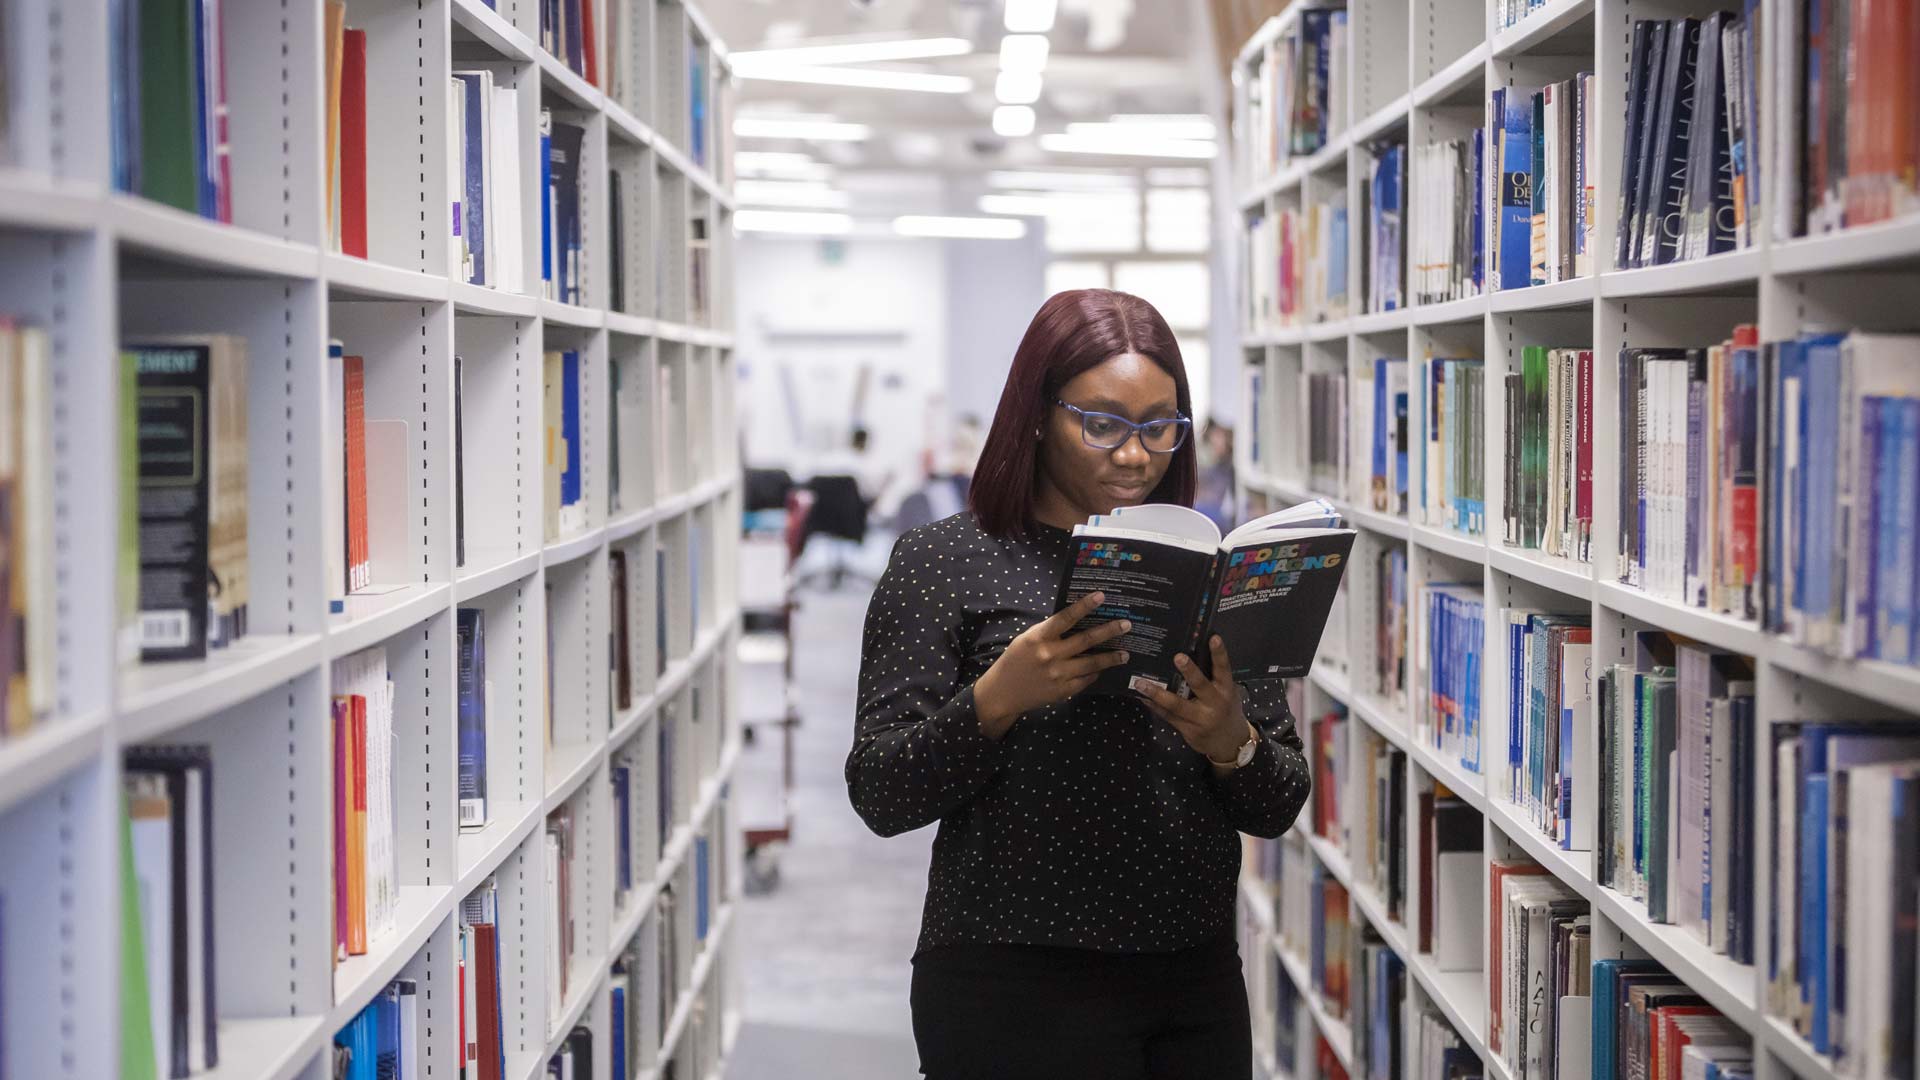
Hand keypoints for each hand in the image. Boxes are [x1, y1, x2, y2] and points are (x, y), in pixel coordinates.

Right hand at [972, 591, 1132, 737]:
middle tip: (1126, 625)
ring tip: (1125, 654)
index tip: (1102, 596)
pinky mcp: (1063, 691)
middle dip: (1109, 631)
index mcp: (1039, 637)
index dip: (1084, 606)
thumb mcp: (1028, 639)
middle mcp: (1050, 655)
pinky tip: (1103, 669)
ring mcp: (1058, 674)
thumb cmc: (1016, 660)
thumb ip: (1050, 631)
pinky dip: (1095, 673)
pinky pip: (1086, 679)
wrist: (1003, 692)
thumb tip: (1077, 619)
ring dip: (1110, 657)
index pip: (1066, 618)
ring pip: (1092, 663)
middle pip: (1086, 640)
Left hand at [1138, 635, 1256, 767]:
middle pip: (1200, 685)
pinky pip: (1168, 716)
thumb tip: (1191, 653)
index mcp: (1226, 689)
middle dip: (1189, 671)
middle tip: (1177, 657)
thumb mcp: (1226, 692)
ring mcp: (1200, 718)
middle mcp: (1215, 703)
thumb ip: (1212, 677)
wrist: (1230, 743)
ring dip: (1157, 693)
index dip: (1219, 653)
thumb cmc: (1226, 709)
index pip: (1223, 668)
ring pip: (1177, 705)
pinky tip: (1142, 698)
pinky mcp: (1188, 730)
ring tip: (1141, 683)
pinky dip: (1154, 706)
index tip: (1213, 637)